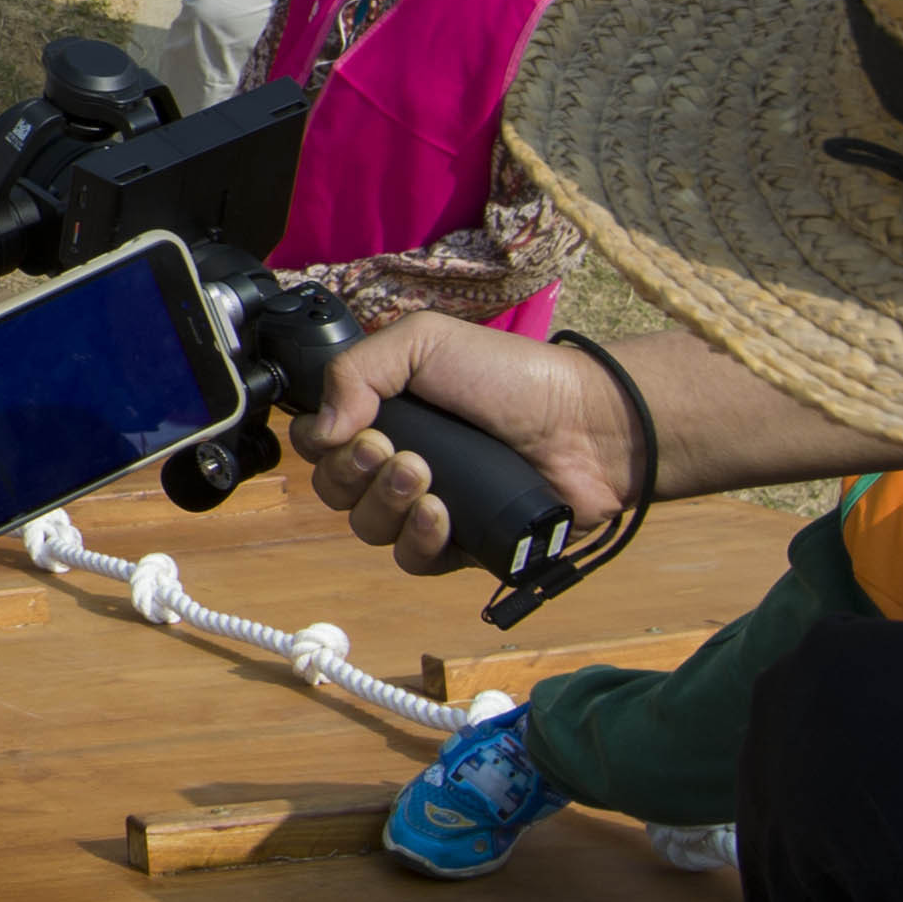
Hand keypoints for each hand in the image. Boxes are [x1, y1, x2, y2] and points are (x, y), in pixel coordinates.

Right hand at [295, 315, 636, 575]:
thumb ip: (356, 369)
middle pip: (335, 489)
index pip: (319, 443)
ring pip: (368, 527)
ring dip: (387, 505)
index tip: (359, 429)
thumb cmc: (507, 375)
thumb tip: (321, 429)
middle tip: (400, 452)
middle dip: (356, 473)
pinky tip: (443, 516)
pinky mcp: (458, 545)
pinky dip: (419, 540)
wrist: (584, 425)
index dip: (323, 443)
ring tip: (427, 479)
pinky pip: (412, 560)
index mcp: (381, 414)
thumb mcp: (424, 341)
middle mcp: (394, 462)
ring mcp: (425, 506)